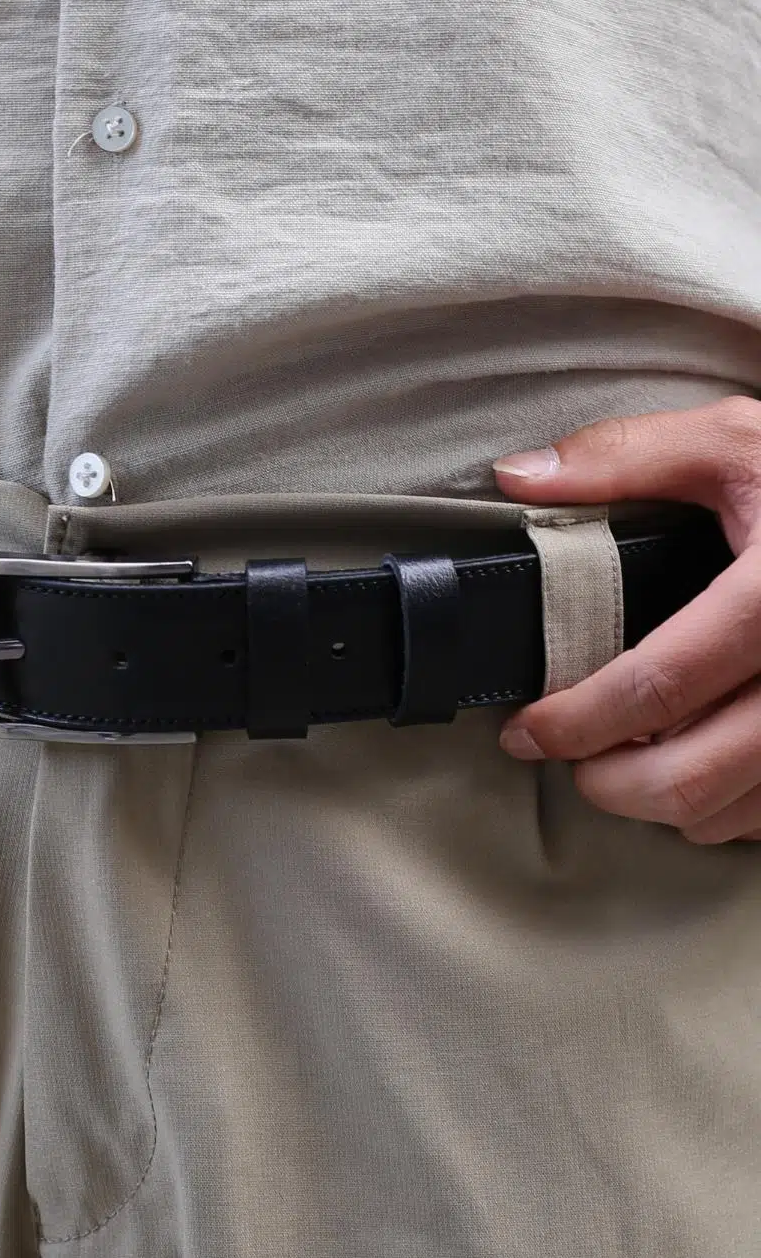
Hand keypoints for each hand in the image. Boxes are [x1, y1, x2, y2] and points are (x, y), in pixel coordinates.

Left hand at [492, 396, 760, 843]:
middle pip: (688, 781)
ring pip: (731, 815)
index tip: (525, 732)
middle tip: (572, 759)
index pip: (656, 689)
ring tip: (630, 759)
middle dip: (607, 785)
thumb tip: (519, 477)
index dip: (574, 723)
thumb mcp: (741, 441)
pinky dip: (727, 809)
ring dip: (664, 804)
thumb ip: (629, 456)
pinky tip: (704, 764)